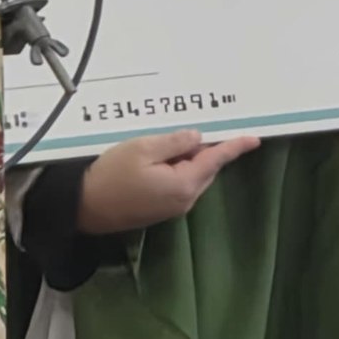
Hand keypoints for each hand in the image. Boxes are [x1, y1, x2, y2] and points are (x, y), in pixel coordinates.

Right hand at [78, 129, 258, 235]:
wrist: (83, 207)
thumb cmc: (111, 175)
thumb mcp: (143, 148)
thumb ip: (175, 142)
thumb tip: (198, 138)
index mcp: (184, 184)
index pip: (215, 159)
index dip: (234, 146)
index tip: (254, 139)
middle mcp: (185, 199)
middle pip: (206, 168)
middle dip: (206, 149)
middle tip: (195, 128)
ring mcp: (173, 207)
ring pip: (193, 176)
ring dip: (189, 158)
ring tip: (172, 141)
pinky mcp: (161, 210)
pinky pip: (180, 184)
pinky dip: (178, 169)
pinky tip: (163, 158)